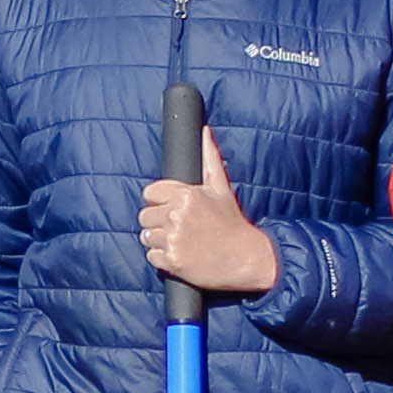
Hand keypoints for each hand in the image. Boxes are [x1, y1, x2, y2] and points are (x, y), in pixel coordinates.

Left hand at [138, 127, 278, 295]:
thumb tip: (205, 131)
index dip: (159, 202)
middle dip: (158, 222)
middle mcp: (177, 215)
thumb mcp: (221, 188)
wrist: (246, 259)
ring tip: (181, 241)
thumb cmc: (233, 223)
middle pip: (145, 216)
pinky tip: (181, 255)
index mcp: (186, 195)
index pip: (150, 193)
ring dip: (159, 240)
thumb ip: (209, 158)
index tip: (172, 209)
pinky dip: (162, 258)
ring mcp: (173, 239)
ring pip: (146, 236)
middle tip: (179, 228)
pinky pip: (151, 256)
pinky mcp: (172, 261)